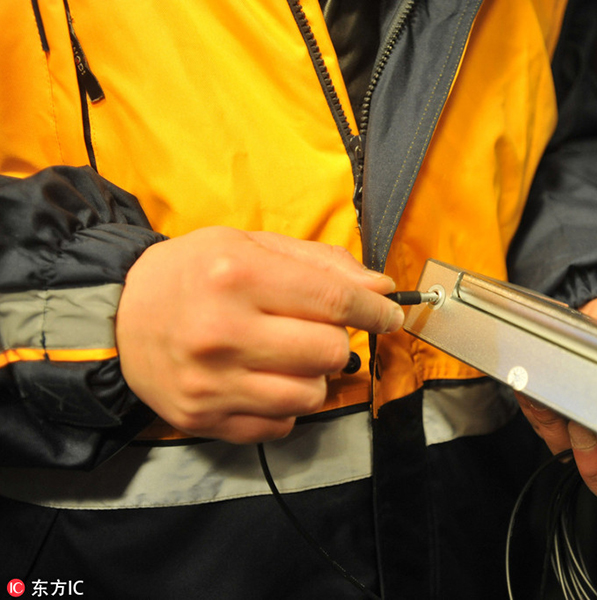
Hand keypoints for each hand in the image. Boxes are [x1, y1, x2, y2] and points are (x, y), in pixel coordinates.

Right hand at [116, 226, 403, 442]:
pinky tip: (262, 380)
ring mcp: (211, 383)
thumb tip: (381, 289)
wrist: (117, 314)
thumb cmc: (193, 272)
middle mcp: (222, 332)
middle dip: (334, 339)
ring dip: (312, 376)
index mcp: (237, 276)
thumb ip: (321, 264)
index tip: (390, 314)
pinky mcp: (203, 419)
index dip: (375, 311)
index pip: (335, 302)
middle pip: (329, 352)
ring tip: (287, 356)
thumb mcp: (250, 245)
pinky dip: (284, 406)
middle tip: (314, 328)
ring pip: (310, 396)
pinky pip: (279, 426)